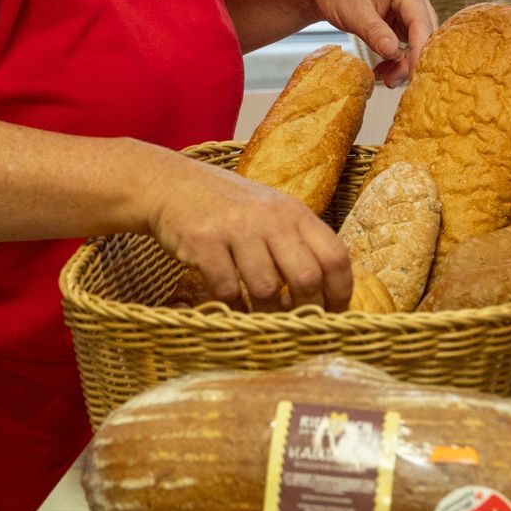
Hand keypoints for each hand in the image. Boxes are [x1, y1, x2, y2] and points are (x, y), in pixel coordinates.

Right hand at [146, 156, 351, 312]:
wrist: (170, 184)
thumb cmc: (226, 205)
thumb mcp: (269, 211)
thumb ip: (295, 241)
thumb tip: (325, 290)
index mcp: (293, 212)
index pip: (335, 255)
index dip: (340, 292)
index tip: (334, 315)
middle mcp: (270, 218)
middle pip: (306, 277)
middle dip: (306, 310)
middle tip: (299, 325)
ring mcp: (236, 229)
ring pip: (267, 289)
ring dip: (267, 315)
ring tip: (264, 322)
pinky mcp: (204, 243)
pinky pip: (228, 289)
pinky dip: (234, 308)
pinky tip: (234, 310)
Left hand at [304, 0, 436, 87]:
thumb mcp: (353, 13)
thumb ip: (374, 32)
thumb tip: (393, 53)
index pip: (421, 23)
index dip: (419, 50)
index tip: (412, 73)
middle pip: (424, 35)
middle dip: (411, 61)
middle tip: (392, 82)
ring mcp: (409, 11)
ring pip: (417, 43)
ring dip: (403, 63)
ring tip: (385, 79)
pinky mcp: (401, 23)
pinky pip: (406, 45)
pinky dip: (396, 59)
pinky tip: (382, 70)